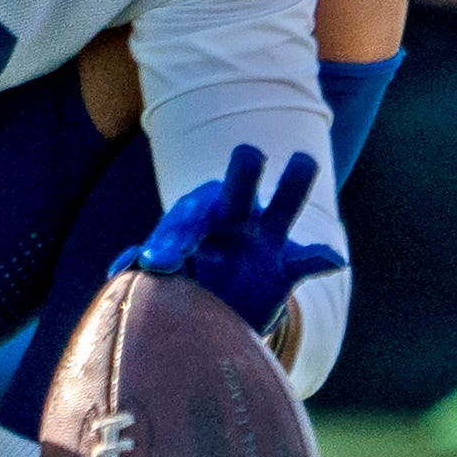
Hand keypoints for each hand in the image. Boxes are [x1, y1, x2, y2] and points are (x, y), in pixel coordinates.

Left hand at [112, 145, 345, 333]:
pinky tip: (334, 259)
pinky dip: (320, 258)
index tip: (158, 265)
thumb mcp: (161, 271)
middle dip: (243, 173)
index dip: (172, 241)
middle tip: (249, 155)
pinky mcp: (286, 266)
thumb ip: (144, 264)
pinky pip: (306, 260)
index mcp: (196, 216)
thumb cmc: (181, 274)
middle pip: (238, 189)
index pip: (187, 220)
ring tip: (303, 162)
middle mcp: (233, 217)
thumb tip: (122, 271)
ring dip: (293, 185)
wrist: (214, 301)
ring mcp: (264, 237)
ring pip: (282, 207)